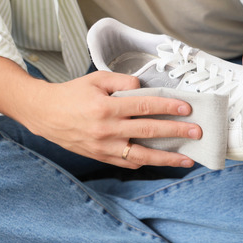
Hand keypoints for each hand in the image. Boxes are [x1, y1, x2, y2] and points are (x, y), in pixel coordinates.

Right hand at [25, 71, 201, 168]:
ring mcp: (104, 147)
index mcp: (106, 106)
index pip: (145, 106)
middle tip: (197, 132)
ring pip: (142, 155)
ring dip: (167, 158)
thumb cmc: (72, 94)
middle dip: (176, 132)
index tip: (187, 108)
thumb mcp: (96, 79)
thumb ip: (123, 82)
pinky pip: (127, 163)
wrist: (45, 114)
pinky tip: (161, 161)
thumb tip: (145, 89)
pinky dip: (146, 163)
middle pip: (149, 132)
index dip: (168, 106)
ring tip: (187, 159)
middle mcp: (106, 129)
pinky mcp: (101, 156)